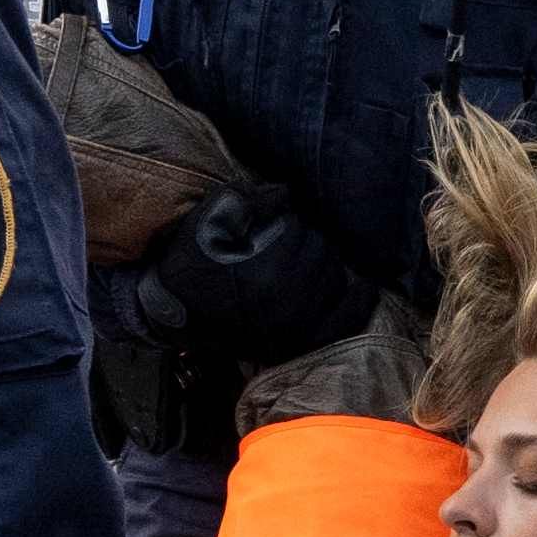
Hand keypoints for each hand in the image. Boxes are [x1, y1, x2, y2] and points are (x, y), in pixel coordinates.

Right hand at [135, 183, 376, 361]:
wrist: (171, 315)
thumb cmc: (189, 264)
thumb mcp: (208, 220)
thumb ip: (250, 199)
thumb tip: (288, 193)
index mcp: (267, 270)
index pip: (298, 228)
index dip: (284, 221)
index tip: (270, 225)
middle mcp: (288, 302)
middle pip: (320, 252)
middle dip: (305, 240)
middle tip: (283, 242)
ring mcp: (297, 327)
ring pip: (333, 277)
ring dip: (325, 263)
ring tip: (302, 261)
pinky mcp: (299, 344)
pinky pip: (345, 320)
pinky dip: (359, 300)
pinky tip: (364, 285)